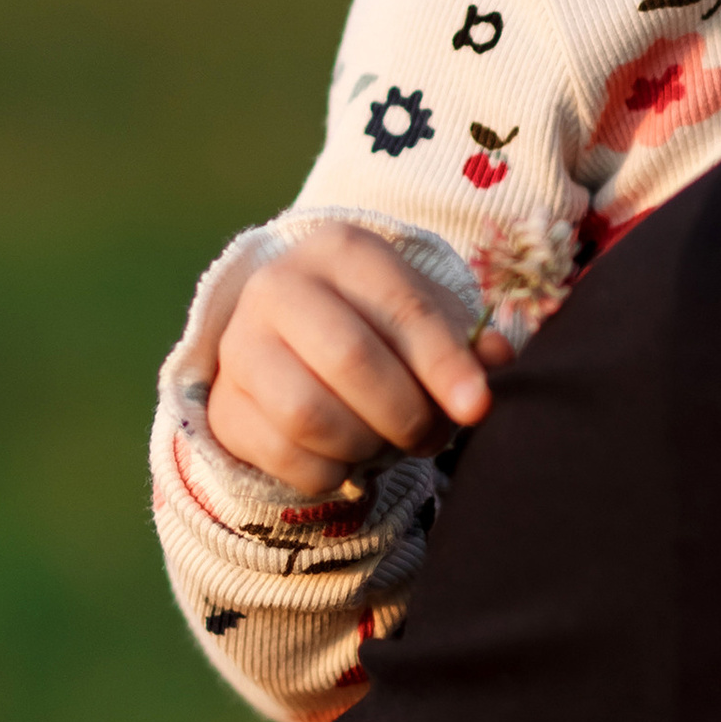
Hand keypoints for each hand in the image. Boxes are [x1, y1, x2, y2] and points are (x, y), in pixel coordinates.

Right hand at [205, 224, 508, 500]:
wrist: (290, 345)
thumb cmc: (376, 327)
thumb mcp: (423, 318)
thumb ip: (465, 341)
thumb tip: (496, 361)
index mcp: (341, 249)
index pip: (401, 308)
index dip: (444, 364)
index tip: (477, 406)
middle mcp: (278, 286)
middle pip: (350, 360)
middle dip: (405, 413)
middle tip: (431, 435)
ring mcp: (240, 345)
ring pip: (309, 413)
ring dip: (365, 444)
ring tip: (386, 442)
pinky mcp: (223, 403)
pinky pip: (283, 456)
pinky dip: (328, 472)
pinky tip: (344, 457)